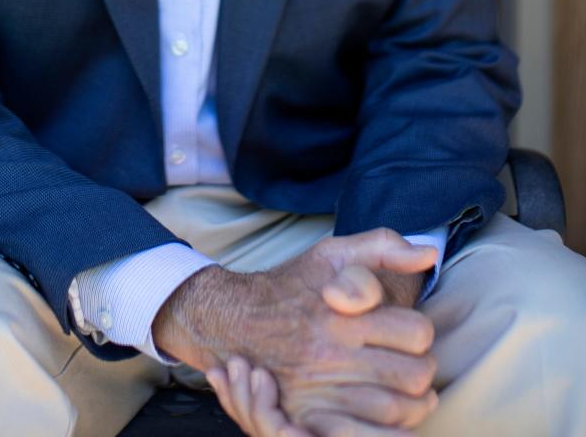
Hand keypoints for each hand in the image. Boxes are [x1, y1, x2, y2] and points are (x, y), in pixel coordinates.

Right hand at [153, 229, 437, 432]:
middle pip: (413, 376)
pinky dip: (386, 433)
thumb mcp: (332, 254)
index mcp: (343, 314)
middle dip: (422, 371)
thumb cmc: (292, 284)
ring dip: (414, 406)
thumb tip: (429, 254)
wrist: (235, 320)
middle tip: (413, 367)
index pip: (416, 333)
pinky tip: (393, 422)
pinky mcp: (308, 417)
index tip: (410, 333)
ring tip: (410, 395)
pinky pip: (363, 436)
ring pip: (396, 411)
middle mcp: (332, 353)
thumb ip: (384, 246)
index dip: (421, 333)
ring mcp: (320, 390)